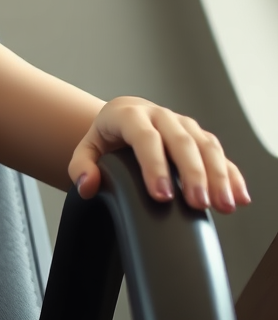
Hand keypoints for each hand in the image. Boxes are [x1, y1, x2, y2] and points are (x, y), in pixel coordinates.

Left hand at [67, 96, 250, 212]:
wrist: (124, 117)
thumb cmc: (105, 137)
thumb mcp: (86, 149)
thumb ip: (81, 167)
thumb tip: (88, 185)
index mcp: (130, 115)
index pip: (145, 138)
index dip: (155, 166)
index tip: (161, 195)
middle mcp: (160, 115)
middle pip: (181, 142)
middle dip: (192, 174)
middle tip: (198, 203)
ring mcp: (183, 124)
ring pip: (205, 146)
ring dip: (217, 175)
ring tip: (222, 204)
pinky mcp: (199, 135)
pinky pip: (219, 154)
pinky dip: (231, 175)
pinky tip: (238, 197)